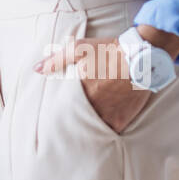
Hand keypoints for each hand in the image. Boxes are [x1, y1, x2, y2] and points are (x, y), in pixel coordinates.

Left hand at [33, 37, 150, 134]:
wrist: (141, 57)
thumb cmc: (109, 51)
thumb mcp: (79, 49)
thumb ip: (57, 60)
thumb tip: (37, 69)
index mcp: (80, 89)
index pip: (63, 106)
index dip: (59, 110)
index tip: (53, 114)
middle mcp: (93, 104)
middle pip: (76, 119)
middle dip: (71, 121)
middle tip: (64, 126)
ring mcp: (108, 114)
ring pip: (91, 127)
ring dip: (87, 126)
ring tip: (80, 130)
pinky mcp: (122, 119)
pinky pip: (109, 130)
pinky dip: (103, 130)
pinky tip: (99, 127)